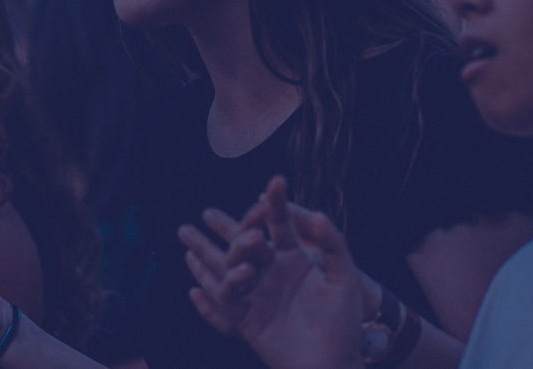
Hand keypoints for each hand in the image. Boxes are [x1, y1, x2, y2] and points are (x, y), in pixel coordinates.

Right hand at [185, 176, 364, 368]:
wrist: (333, 363)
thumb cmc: (343, 322)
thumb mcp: (344, 278)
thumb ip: (332, 244)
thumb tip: (316, 214)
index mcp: (295, 259)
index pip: (280, 226)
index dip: (275, 205)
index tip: (274, 182)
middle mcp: (272, 273)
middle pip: (244, 243)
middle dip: (223, 228)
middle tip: (208, 213)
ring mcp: (259, 294)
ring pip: (226, 269)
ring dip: (206, 255)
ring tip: (188, 243)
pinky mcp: (248, 319)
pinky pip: (224, 302)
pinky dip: (209, 293)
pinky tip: (194, 283)